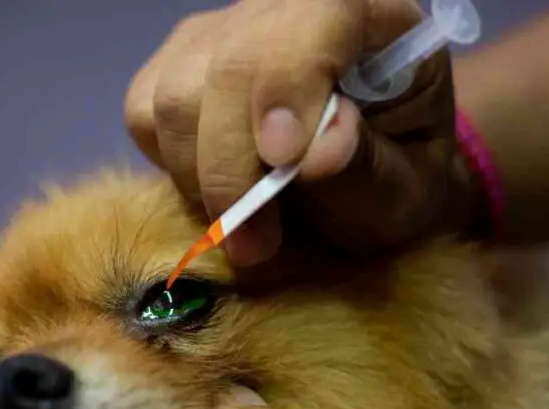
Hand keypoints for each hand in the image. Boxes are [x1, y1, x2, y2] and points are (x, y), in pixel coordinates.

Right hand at [125, 0, 462, 268]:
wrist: (363, 182)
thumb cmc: (394, 181)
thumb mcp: (405, 192)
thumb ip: (369, 169)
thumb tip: (317, 153)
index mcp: (369, 16)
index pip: (318, 13)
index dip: (290, 81)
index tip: (283, 158)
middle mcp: (286, 8)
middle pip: (229, 65)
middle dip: (233, 167)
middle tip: (258, 245)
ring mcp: (222, 31)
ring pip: (174, 95)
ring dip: (201, 181)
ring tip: (246, 233)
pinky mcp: (175, 65)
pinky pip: (143, 115)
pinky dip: (173, 168)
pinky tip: (217, 190)